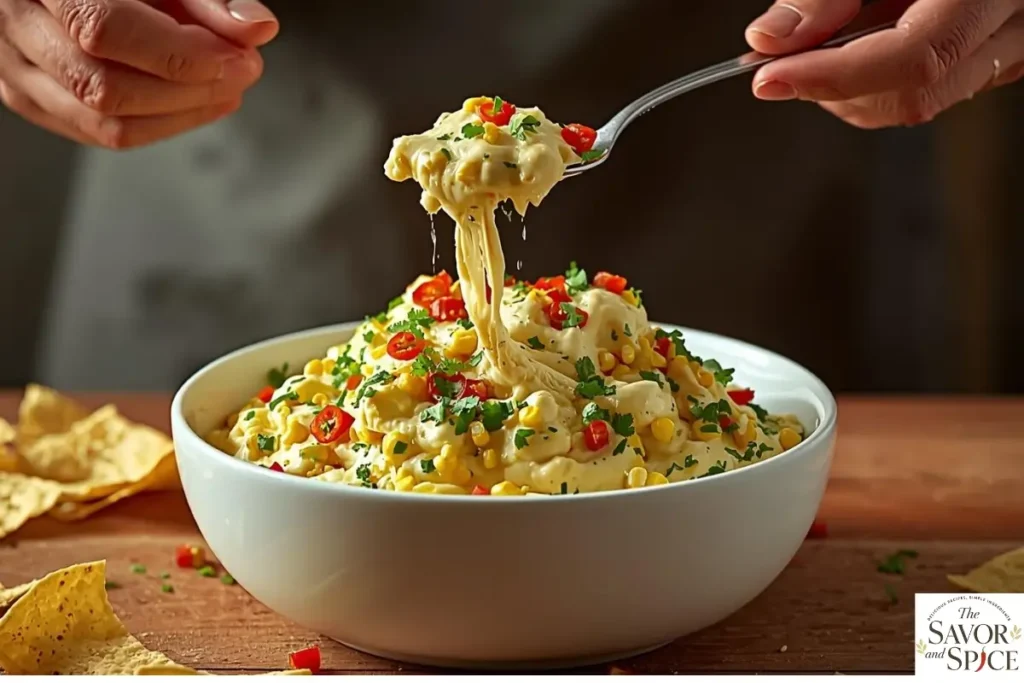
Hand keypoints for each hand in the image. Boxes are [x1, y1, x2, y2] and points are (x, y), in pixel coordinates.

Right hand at [0, 0, 278, 147]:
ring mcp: (13, 67)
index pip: (104, 30)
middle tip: (242, 72)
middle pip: (103, 87)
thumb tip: (257, 28)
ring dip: (180, 115)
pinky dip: (156, 124)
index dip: (179, 55)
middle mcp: (13, 23)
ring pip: (102, 122)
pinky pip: (95, 132)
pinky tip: (194, 104)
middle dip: (189, 90)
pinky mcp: (28, 95)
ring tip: (226, 89)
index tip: (237, 57)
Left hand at [745, 0, 1023, 127]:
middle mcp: (1014, 23)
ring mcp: (1010, 47)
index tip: (769, 76)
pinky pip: (928, 89)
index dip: (834, 76)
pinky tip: (854, 41)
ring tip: (819, 41)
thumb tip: (771, 39)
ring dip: (849, 87)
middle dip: (833, 87)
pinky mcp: (994, 57)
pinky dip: (873, 79)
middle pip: (913, 93)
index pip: (916, 57)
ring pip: (917, 102)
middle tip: (778, 62)